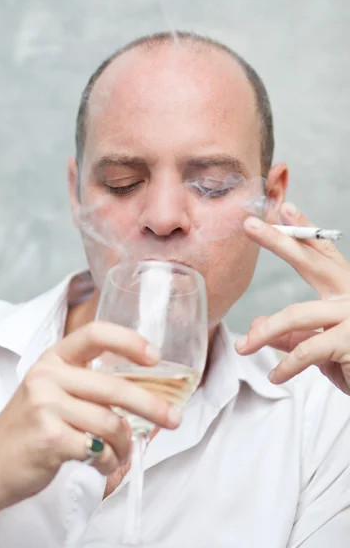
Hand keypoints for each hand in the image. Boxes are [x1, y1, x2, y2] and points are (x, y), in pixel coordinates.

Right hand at [0, 321, 180, 509]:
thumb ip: (89, 384)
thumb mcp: (52, 391)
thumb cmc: (32, 426)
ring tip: (123, 451)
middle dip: (151, 406)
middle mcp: (48, 376)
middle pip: (113, 386)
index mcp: (53, 358)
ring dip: (125, 443)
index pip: (95, 333)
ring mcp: (46, 406)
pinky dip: (109, 461)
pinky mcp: (49, 437)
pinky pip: (98, 448)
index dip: (129, 340)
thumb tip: (146, 393)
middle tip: (173, 419)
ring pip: (110, 422)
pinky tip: (104, 463)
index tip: (155, 356)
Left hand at [237, 202, 349, 394]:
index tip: (285, 208)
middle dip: (278, 241)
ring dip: (264, 333)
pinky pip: (306, 349)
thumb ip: (294, 335)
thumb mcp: (323, 347)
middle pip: (310, 261)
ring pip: (296, 315)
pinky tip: (276, 376)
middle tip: (249, 225)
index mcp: (345, 288)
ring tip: (244, 347)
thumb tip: (258, 325)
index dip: (305, 230)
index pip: (323, 253)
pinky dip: (286, 366)